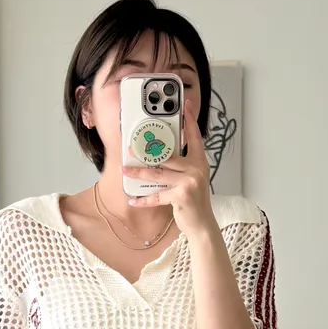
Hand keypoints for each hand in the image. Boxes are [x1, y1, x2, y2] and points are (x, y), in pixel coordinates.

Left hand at [122, 97, 214, 236]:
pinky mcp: (182, 195)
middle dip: (146, 152)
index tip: (185, 104)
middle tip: (131, 147)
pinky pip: (157, 196)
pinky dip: (143, 199)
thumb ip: (180, 165)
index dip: (189, 119)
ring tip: (125, 169)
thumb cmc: (193, 200)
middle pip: (167, 155)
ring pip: (158, 173)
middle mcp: (196, 168)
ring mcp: (190, 181)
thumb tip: (158, 155)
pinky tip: (133, 199)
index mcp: (199, 161)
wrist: (202, 224)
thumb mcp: (191, 178)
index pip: (193, 136)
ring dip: (139, 172)